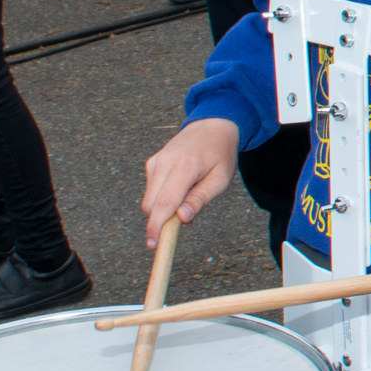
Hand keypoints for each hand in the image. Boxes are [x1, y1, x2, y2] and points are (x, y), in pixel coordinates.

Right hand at [140, 117, 241, 246]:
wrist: (212, 126)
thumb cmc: (220, 154)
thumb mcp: (220, 179)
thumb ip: (200, 199)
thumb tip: (182, 219)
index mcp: (184, 167)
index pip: (165, 203)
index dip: (157, 227)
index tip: (153, 245)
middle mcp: (164, 163)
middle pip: (151, 205)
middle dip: (161, 221)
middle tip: (185, 222)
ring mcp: (156, 162)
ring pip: (149, 199)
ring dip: (163, 209)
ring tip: (189, 197)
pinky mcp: (152, 163)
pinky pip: (152, 190)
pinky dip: (162, 198)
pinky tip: (181, 188)